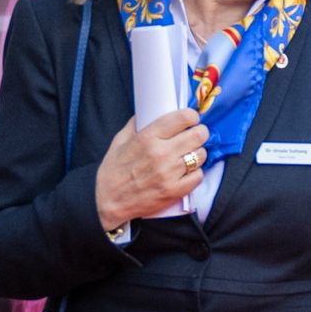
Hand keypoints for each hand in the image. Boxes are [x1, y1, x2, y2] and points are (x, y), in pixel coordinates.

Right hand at [93, 107, 206, 231]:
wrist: (109, 201)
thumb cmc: (114, 169)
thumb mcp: (120, 140)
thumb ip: (137, 124)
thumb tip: (150, 110)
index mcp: (148, 137)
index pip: (183, 118)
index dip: (192, 116)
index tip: (191, 119)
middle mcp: (161, 153)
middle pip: (199, 135)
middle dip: (200, 133)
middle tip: (195, 136)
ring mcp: (170, 173)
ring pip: (201, 155)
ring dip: (198, 153)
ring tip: (188, 155)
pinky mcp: (175, 191)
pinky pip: (199, 175)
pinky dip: (195, 173)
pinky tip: (186, 172)